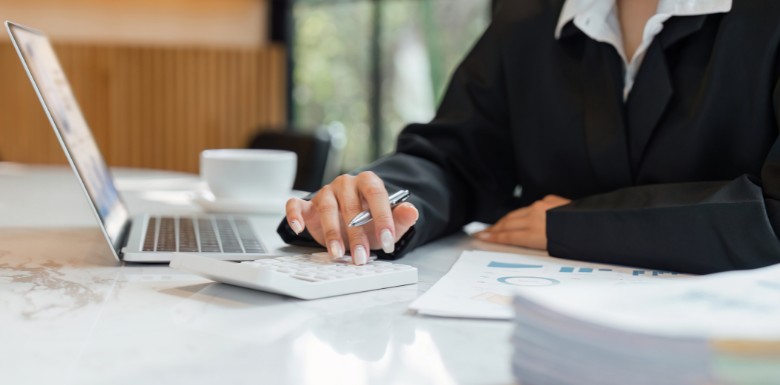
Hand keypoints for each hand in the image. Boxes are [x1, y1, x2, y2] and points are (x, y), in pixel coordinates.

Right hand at [284, 171, 418, 264]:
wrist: (351, 226)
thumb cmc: (370, 223)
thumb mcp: (390, 224)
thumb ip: (402, 218)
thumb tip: (412, 211)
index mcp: (368, 182)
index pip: (376, 194)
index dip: (382, 217)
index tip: (388, 240)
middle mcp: (345, 184)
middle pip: (350, 205)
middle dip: (357, 234)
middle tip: (362, 256)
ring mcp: (325, 192)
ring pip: (326, 207)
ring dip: (332, 233)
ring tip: (338, 254)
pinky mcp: (307, 204)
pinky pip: (296, 205)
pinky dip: (294, 215)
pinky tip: (299, 228)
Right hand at [476, 195, 570, 249]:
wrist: (599, 223)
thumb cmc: (579, 241)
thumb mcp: (555, 251)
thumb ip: (536, 246)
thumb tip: (523, 246)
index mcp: (536, 232)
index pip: (508, 236)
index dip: (493, 238)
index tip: (481, 238)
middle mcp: (536, 216)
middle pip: (508, 223)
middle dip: (493, 229)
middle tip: (481, 233)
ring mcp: (542, 206)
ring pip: (517, 214)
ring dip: (504, 221)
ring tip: (494, 227)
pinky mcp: (550, 200)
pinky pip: (530, 207)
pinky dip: (519, 214)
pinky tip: (516, 217)